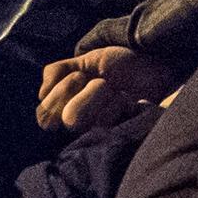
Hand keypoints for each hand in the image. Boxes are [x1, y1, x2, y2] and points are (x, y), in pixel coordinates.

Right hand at [35, 46, 177, 130]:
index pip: (44, 115)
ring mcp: (101, 134)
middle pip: (67, 118)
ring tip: (119, 91)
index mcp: (67, 108)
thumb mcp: (87, 60)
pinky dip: (119, 106)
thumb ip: (58, 71)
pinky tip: (131, 102)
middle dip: (86, 93)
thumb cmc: (121, 64)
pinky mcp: (121, 137)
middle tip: (103, 82)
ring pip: (85, 122)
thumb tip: (40, 95)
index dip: (60, 93)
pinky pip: (108, 126)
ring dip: (102, 96)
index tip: (80, 76)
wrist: (157, 62)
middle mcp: (81, 126)